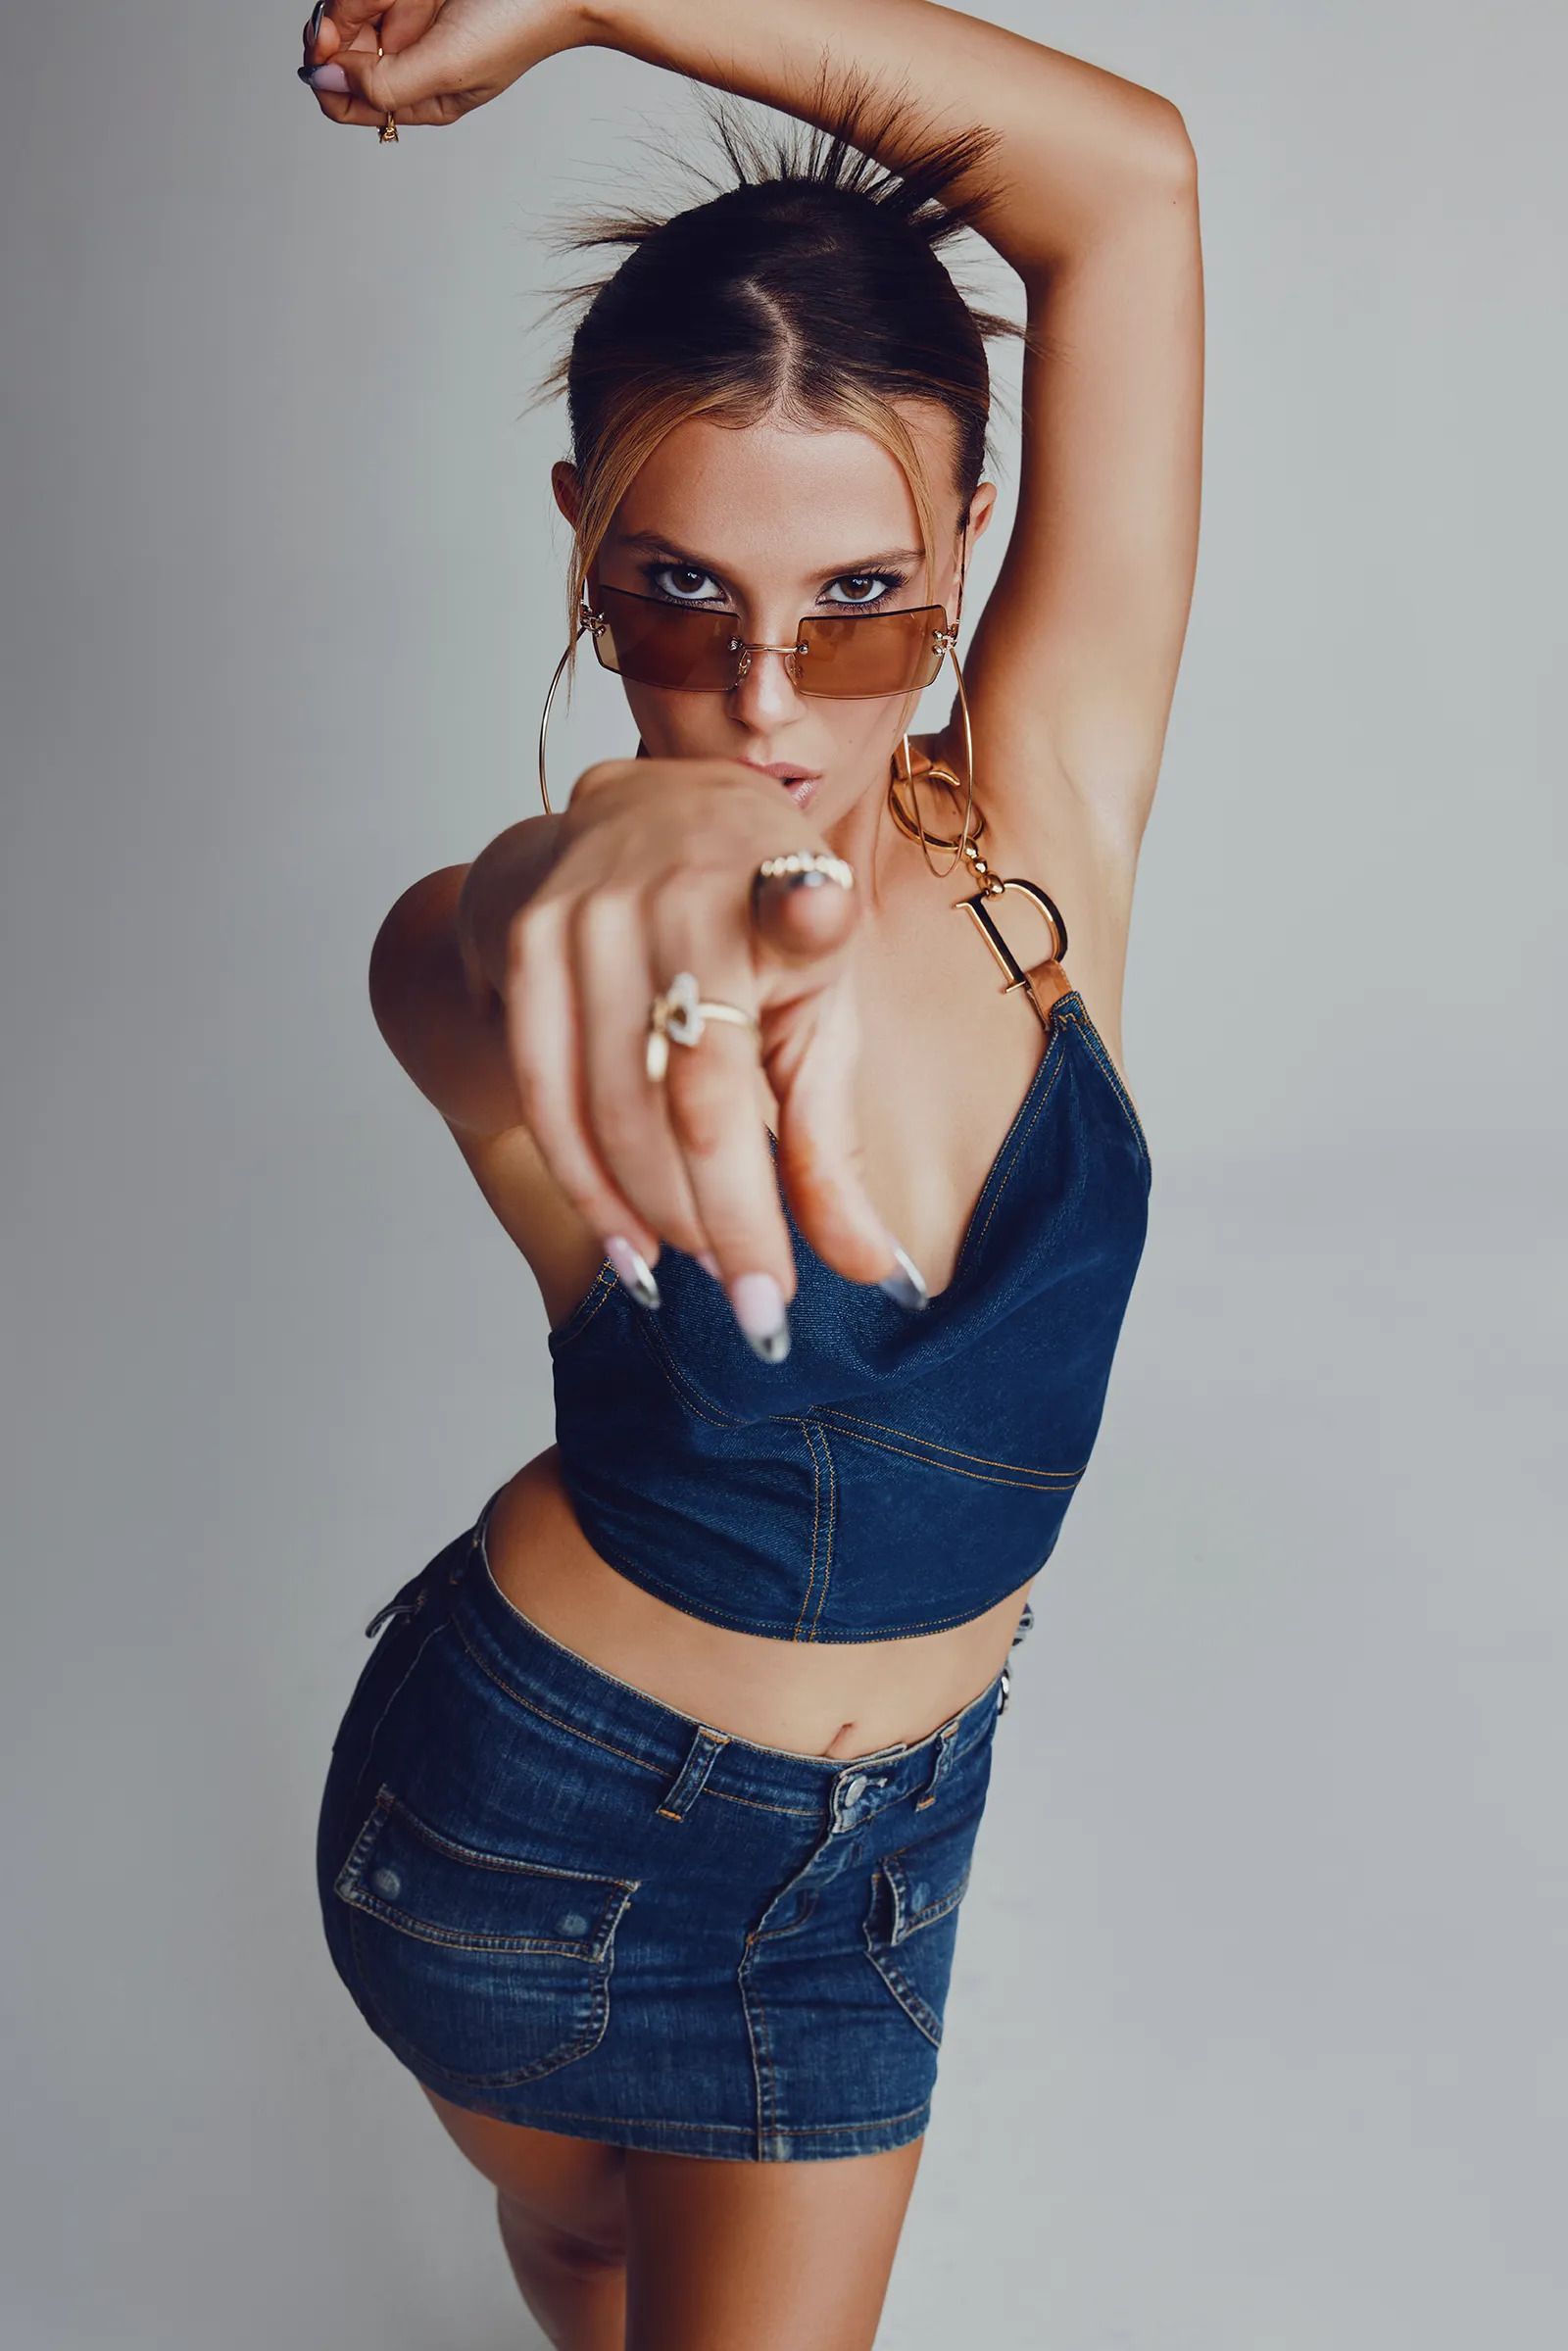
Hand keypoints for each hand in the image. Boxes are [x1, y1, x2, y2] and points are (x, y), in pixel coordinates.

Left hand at [298, 1, 585, 127]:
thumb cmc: (516, 27)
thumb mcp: (446, 70)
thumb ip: (383, 85)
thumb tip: (323, 79)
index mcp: (420, 100)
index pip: (345, 101)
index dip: (324, 74)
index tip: (325, 45)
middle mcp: (410, 60)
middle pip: (341, 49)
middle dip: (346, 22)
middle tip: (362, 4)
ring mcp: (411, 18)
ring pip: (352, 10)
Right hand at [506, 757, 920, 1356]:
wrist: (638, 821)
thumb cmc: (754, 930)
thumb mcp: (816, 1010)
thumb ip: (830, 1141)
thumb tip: (877, 1275)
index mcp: (776, 880)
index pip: (790, 919)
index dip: (805, 915)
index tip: (821, 906)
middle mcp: (675, 889)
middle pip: (693, 1085)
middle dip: (729, 1216)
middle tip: (759, 1301)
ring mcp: (586, 914)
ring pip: (612, 1107)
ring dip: (659, 1215)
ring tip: (706, 1275)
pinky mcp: (524, 943)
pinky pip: (544, 1096)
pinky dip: (588, 1186)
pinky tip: (629, 1245)